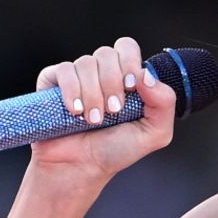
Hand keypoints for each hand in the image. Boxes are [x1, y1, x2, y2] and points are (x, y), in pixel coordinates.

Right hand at [28, 37, 176, 180]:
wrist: (80, 169)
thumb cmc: (114, 151)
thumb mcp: (154, 133)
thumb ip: (165, 103)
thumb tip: (148, 75)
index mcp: (124, 77)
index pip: (127, 48)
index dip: (129, 62)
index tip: (131, 87)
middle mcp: (100, 73)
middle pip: (107, 53)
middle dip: (112, 83)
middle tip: (113, 110)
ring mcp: (76, 76)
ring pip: (86, 63)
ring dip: (93, 94)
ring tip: (93, 119)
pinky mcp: (52, 82)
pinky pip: (63, 70)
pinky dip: (72, 90)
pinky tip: (75, 111)